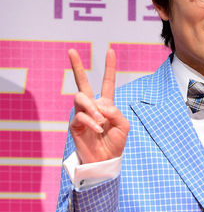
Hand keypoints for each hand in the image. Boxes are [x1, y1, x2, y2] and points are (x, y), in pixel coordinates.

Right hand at [68, 48, 129, 163]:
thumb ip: (116, 112)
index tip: (110, 50)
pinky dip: (92, 122)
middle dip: (77, 66)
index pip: (107, 83)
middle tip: (71, 50)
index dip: (109, 68)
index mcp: (106, 105)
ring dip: (92, 107)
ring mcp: (82, 114)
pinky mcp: (75, 124)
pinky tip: (98, 130)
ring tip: (101, 121)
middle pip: (82, 82)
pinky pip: (81, 116)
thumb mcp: (124, 126)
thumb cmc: (115, 143)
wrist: (105, 160)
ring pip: (80, 97)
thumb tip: (100, 105)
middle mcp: (92, 106)